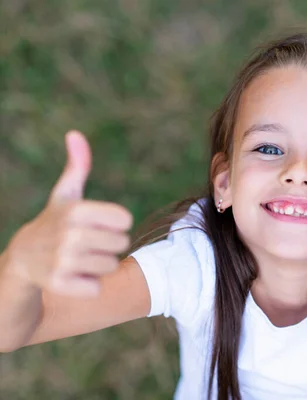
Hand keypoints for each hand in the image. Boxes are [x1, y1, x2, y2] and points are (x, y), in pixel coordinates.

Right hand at [4, 131, 132, 296]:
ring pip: (111, 266)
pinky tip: (71, 276)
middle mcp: (69, 234)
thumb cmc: (54, 222)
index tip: (97, 224)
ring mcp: (62, 261)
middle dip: (109, 245)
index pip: (125, 220)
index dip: (115, 224)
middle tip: (87, 243)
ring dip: (99, 266)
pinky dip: (88, 285)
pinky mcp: (59, 285)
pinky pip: (96, 288)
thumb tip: (75, 134)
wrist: (22, 259)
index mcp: (76, 210)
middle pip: (121, 244)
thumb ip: (78, 166)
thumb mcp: (65, 195)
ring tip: (79, 258)